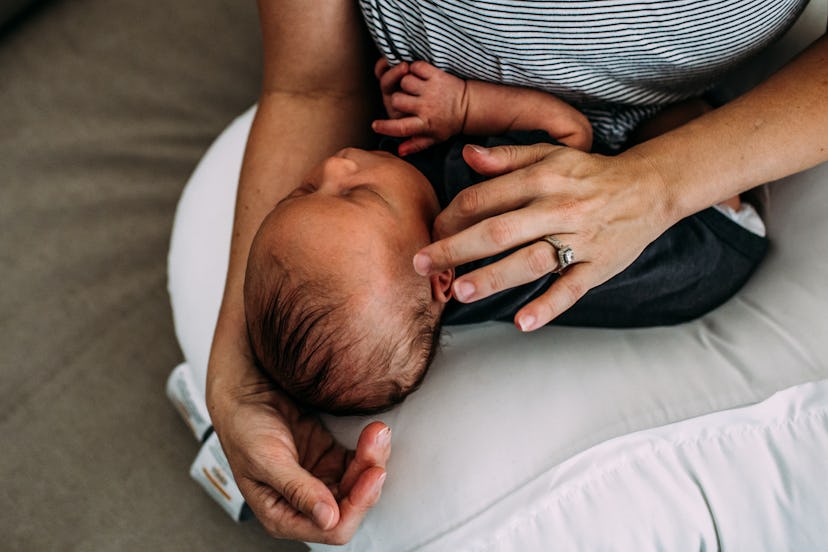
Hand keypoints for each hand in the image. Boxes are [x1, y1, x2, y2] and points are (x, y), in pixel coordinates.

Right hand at [214, 381, 390, 544]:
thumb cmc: (243, 428)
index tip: (371, 474)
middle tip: (377, 443)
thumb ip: (297, 489)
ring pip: (360, 483)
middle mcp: (305, 504)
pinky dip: (370, 449)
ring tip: (377, 432)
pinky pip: (359, 462)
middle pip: (352, 505)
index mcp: (283, 516)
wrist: (245, 393)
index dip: (356, 505)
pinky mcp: (330, 459)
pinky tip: (372, 433)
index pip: (332, 528)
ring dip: (373, 460)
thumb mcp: (266, 460)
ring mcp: (320, 481)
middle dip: (369, 477)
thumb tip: (327, 518)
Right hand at [373, 59, 467, 155]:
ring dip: (404, 81)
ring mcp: (431, 90)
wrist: (469, 106)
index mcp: (424, 124)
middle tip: (402, 98)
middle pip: (396, 100)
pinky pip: (416, 67)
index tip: (375, 125)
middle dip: (395, 97)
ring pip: (404, 81)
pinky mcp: (436, 76)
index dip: (385, 127)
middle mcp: (426, 107)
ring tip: (412, 87)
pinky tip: (418, 74)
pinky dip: (414, 68)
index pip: (400, 128)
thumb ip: (416, 144)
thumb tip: (399, 151)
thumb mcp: (434, 138)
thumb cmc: (448, 123)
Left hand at [412, 143, 672, 329]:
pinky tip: (522, 322)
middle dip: (455, 249)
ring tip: (460, 292)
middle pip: (497, 230)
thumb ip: (507, 157)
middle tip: (422, 266)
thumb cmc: (588, 173)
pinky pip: (571, 288)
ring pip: (530, 260)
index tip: (430, 233)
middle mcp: (557, 207)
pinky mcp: (598, 266)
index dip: (450, 217)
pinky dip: (548, 306)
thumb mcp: (550, 154)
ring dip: (493, 277)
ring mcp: (579, 239)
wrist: (648, 188)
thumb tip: (467, 156)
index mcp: (541, 178)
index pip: (483, 199)